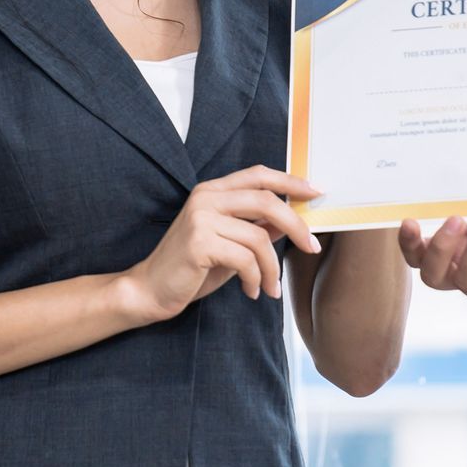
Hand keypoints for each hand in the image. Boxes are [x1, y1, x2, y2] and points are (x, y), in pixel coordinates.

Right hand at [119, 166, 322, 320]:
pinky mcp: (199, 243)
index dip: (291, 181)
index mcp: (212, 191)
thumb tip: (291, 220)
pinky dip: (255, 279)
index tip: (317, 192)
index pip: (258, 175)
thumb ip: (257, 228)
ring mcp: (201, 218)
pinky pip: (245, 260)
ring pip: (259, 238)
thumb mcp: (230, 244)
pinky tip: (251, 291)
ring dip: (272, 268)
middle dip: (296, 226)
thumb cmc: (191, 268)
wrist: (150, 290)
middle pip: (266, 201)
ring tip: (270, 287)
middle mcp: (205, 198)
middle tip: (312, 247)